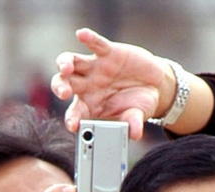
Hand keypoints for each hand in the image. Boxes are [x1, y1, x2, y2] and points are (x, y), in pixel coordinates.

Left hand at [52, 28, 177, 139]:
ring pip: (72, 62)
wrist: (153, 85)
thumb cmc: (138, 104)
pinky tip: (82, 35)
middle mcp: (87, 85)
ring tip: (67, 67)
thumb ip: (132, 123)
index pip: (75, 113)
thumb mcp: (137, 115)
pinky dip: (89, 38)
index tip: (73, 125)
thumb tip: (135, 134)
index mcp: (90, 105)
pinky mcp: (107, 52)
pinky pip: (95, 43)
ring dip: (65, 63)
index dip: (72, 119)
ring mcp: (95, 68)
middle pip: (65, 84)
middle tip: (64, 93)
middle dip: (61, 87)